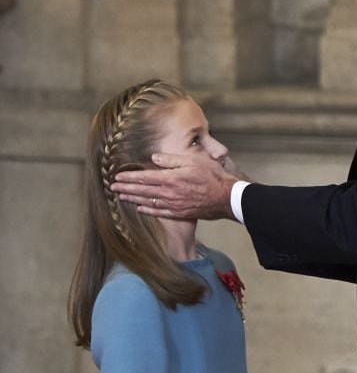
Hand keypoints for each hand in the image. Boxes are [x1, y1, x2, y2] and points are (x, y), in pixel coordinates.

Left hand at [111, 152, 239, 219]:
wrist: (227, 197)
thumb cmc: (212, 176)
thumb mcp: (193, 161)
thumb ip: (171, 160)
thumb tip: (153, 159)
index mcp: (171, 178)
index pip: (144, 178)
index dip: (129, 178)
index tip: (117, 177)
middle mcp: (169, 193)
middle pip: (143, 191)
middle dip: (126, 189)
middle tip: (112, 188)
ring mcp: (174, 205)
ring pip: (148, 202)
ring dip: (133, 199)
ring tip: (121, 197)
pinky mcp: (180, 213)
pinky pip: (159, 212)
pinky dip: (148, 210)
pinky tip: (140, 209)